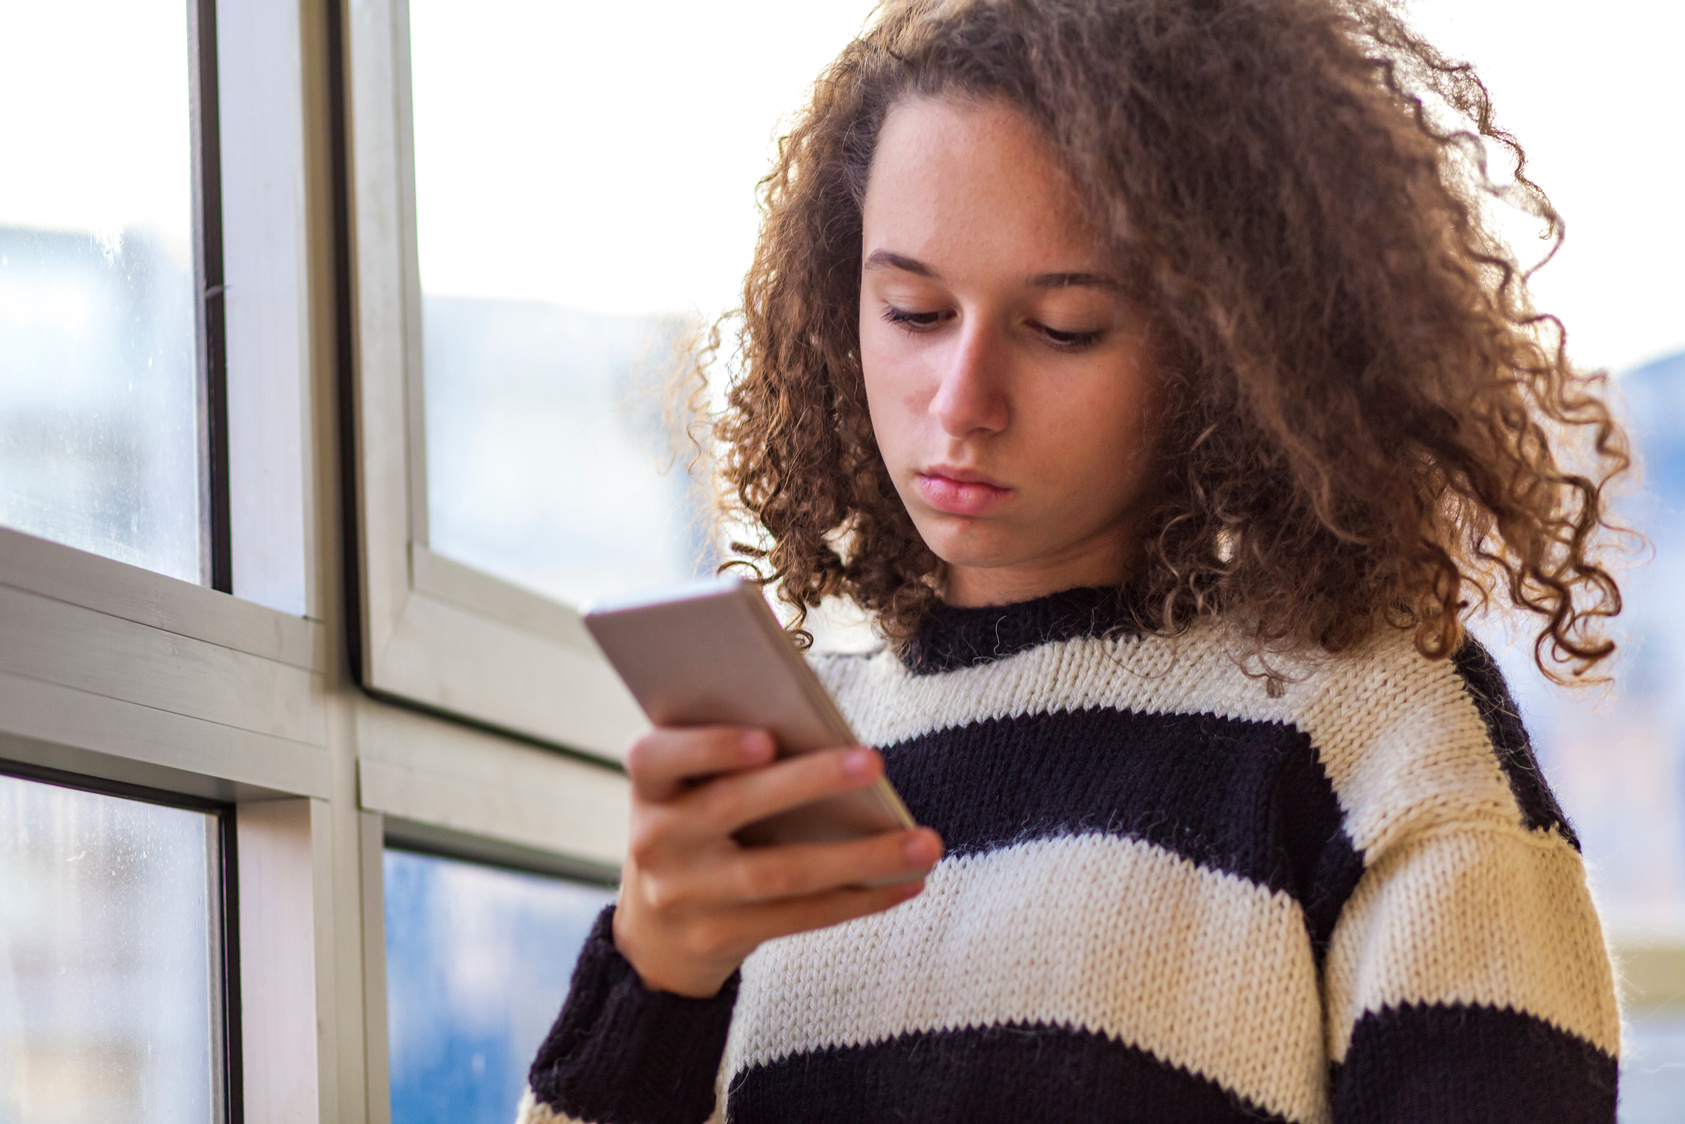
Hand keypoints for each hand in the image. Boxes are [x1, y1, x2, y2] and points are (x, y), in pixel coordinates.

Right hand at [612, 726, 942, 998]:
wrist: (653, 935)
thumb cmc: (695, 830)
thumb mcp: (688, 791)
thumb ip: (730, 759)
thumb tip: (826, 733)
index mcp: (649, 786)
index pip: (657, 756)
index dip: (709, 746)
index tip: (766, 738)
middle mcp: (655, 839)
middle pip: (734, 805)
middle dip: (808, 781)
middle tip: (874, 760)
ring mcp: (683, 895)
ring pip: (781, 872)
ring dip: (860, 856)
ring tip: (924, 843)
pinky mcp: (717, 938)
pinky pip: (799, 916)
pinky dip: (859, 899)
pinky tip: (907, 884)